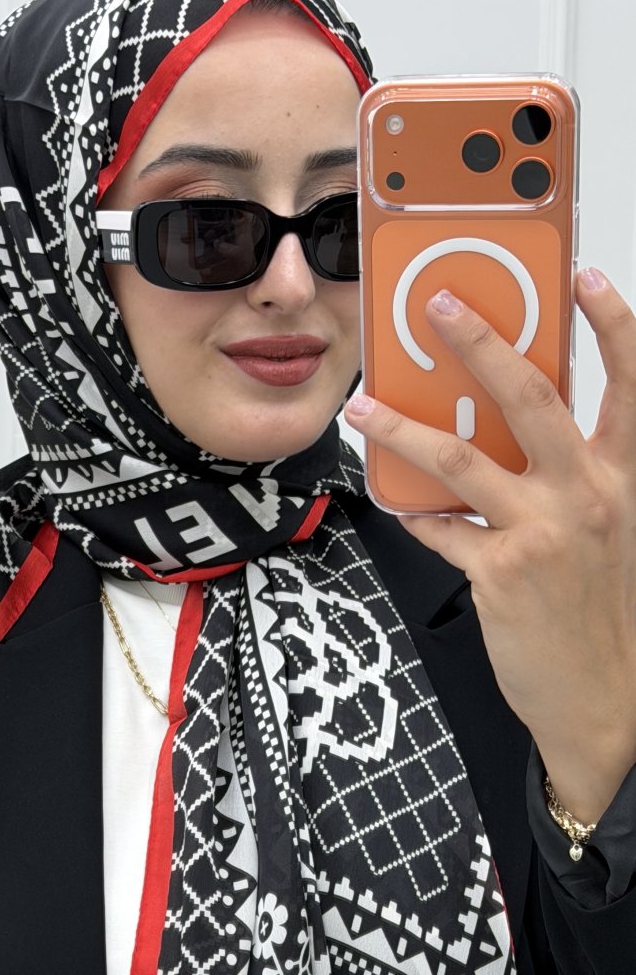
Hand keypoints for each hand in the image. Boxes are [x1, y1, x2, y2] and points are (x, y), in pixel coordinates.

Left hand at [343, 269, 635, 823]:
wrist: (604, 699)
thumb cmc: (602, 614)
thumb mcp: (607, 530)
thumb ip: (571, 477)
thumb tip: (510, 430)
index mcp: (621, 477)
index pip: (628, 383)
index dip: (611, 324)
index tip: (585, 276)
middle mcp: (586, 494)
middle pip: (528, 395)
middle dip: (479, 340)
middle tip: (439, 305)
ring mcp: (542, 532)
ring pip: (459, 457)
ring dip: (402, 426)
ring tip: (364, 407)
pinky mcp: (501, 572)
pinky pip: (442, 528)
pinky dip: (418, 515)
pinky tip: (403, 506)